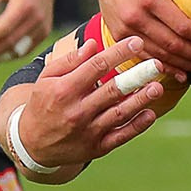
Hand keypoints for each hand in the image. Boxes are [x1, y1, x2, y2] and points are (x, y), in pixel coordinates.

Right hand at [10, 29, 177, 169]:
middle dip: (137, 76)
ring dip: (141, 100)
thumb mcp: (47, 79)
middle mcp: (77, 111)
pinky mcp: (97, 148)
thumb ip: (70, 61)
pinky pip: (121, 136)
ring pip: (120, 113)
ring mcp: (88, 131)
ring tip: (157, 87)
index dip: (119, 53)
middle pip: (113, 90)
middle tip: (157, 64)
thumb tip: (94, 44)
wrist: (33, 144)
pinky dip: (137, 126)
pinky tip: (151, 114)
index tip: (137, 42)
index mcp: (64, 90)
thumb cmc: (43, 103)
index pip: (97, 66)